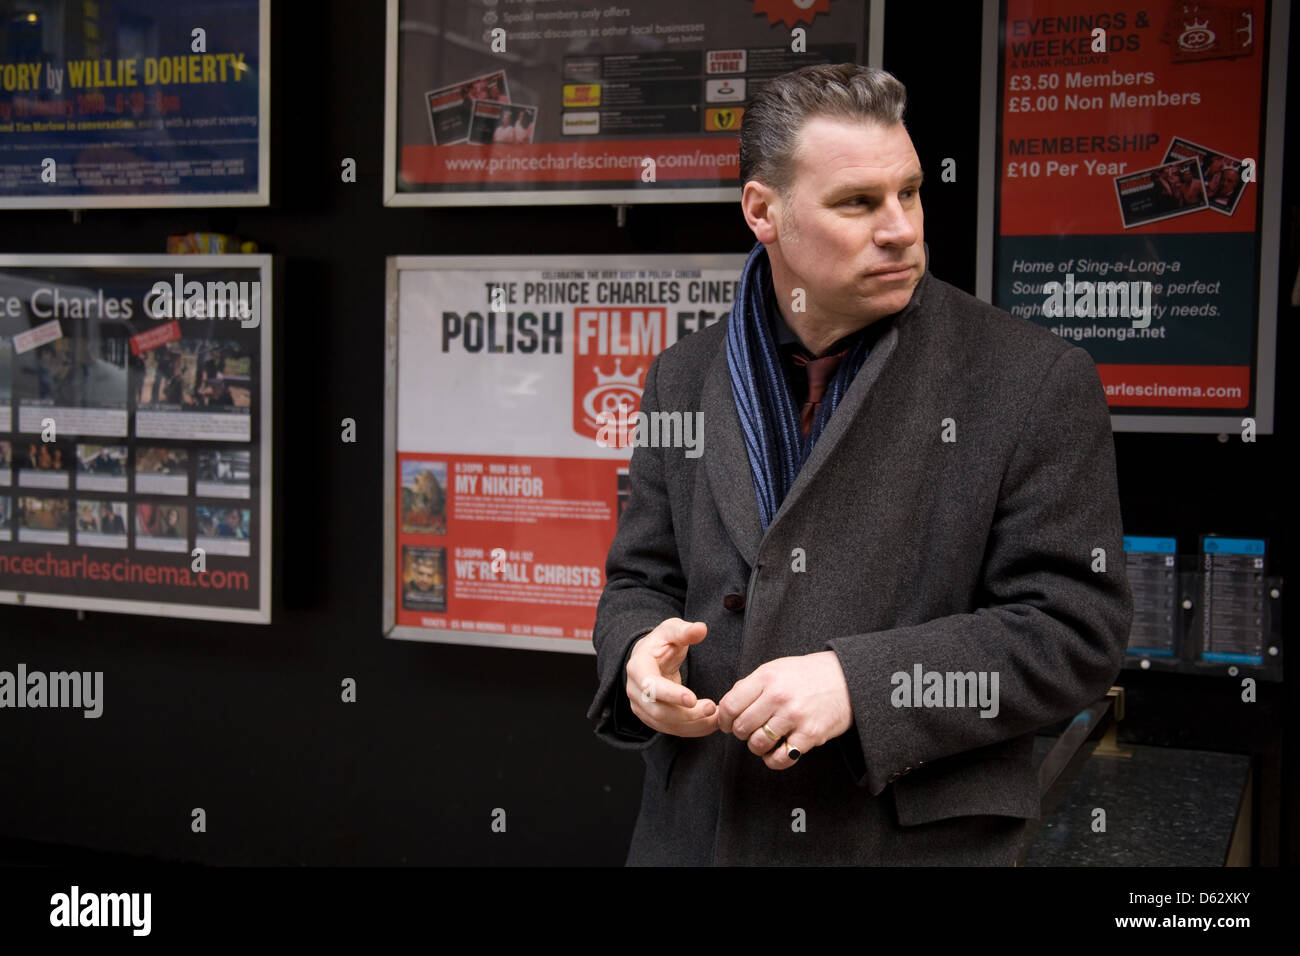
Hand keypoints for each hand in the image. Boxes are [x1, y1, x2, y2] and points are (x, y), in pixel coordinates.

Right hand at [625, 618, 718, 737]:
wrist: (650, 658)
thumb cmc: (661, 642)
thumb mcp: (671, 630)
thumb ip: (685, 631)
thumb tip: (701, 628)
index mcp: (637, 668)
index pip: (650, 686)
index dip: (671, 695)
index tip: (693, 699)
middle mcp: (635, 691)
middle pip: (658, 711)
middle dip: (687, 714)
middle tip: (712, 709)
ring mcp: (641, 707)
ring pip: (665, 724)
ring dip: (692, 725)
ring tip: (716, 717)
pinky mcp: (651, 717)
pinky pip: (671, 729)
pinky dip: (692, 729)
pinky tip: (710, 723)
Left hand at [717, 651, 852, 769]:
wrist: (846, 679)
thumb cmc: (807, 675)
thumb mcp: (776, 669)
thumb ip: (751, 685)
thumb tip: (726, 708)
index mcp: (767, 677)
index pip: (730, 705)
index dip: (725, 719)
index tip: (728, 723)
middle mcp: (778, 696)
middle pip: (742, 727)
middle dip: (741, 733)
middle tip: (749, 730)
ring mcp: (794, 716)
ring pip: (757, 744)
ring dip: (757, 746)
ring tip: (765, 738)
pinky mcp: (809, 735)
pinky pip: (780, 758)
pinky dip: (773, 759)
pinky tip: (776, 751)